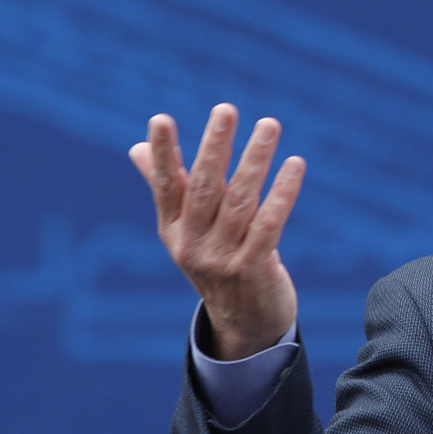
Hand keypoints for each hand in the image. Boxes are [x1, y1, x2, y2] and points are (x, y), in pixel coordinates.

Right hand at [129, 104, 304, 359]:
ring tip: (269, 125)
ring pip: (240, 201)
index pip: (165, 185)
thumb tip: (138, 147)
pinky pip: (269, 224)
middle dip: (214, 146)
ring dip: (255, 160)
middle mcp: (191, 243)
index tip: (159, 120)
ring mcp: (221, 259)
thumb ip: (167, 188)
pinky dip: (282, 193)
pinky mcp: (253, 269)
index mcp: (172, 229)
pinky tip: (295, 165)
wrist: (244, 324)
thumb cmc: (216, 264)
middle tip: (225, 109)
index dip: (163, 154)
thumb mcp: (186, 231)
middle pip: (203, 188)